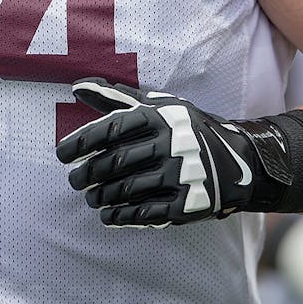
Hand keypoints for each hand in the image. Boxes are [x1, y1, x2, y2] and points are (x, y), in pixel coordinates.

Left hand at [55, 78, 287, 226]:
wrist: (240, 161)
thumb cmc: (188, 129)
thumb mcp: (160, 107)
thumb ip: (117, 98)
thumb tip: (75, 87)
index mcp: (161, 117)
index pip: (111, 129)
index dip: (81, 142)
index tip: (61, 154)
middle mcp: (172, 144)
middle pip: (116, 163)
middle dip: (87, 174)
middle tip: (74, 181)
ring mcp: (182, 175)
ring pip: (127, 189)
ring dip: (101, 197)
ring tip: (90, 198)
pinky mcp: (189, 202)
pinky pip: (147, 213)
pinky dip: (122, 216)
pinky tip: (108, 215)